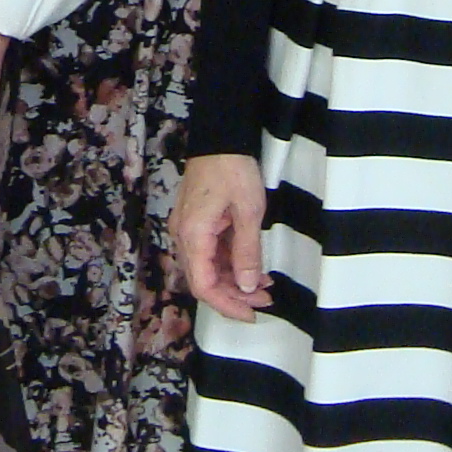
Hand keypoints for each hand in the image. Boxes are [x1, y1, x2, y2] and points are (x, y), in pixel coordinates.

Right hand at [172, 153, 272, 321]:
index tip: (251, 314)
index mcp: (193, 235)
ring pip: (208, 269)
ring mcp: (188, 230)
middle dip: (235, 296)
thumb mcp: (249, 212)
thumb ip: (247, 253)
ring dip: (234, 282)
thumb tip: (249, 286)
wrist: (220, 137)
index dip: (226, 305)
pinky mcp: (196, 223)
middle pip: (204, 281)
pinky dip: (230, 265)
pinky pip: (210, 253)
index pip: (203, 286)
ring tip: (266, 286)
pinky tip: (253, 268)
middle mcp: (184, 236)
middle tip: (266, 301)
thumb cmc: (233, 169)